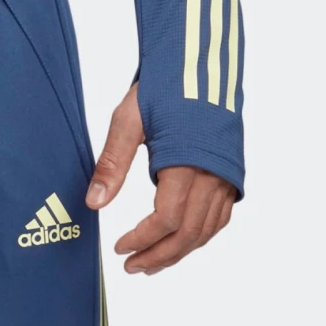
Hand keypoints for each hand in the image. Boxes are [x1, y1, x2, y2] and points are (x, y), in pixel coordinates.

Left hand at [86, 83, 234, 275]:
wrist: (202, 58)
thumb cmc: (165, 84)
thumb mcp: (129, 119)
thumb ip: (112, 163)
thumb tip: (93, 203)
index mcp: (187, 162)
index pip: (166, 219)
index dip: (142, 239)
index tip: (120, 247)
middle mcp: (213, 174)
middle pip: (188, 234)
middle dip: (159, 255)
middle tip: (132, 267)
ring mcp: (227, 175)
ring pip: (207, 230)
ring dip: (179, 252)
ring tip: (153, 264)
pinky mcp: (233, 172)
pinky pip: (221, 217)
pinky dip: (201, 235)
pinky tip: (182, 242)